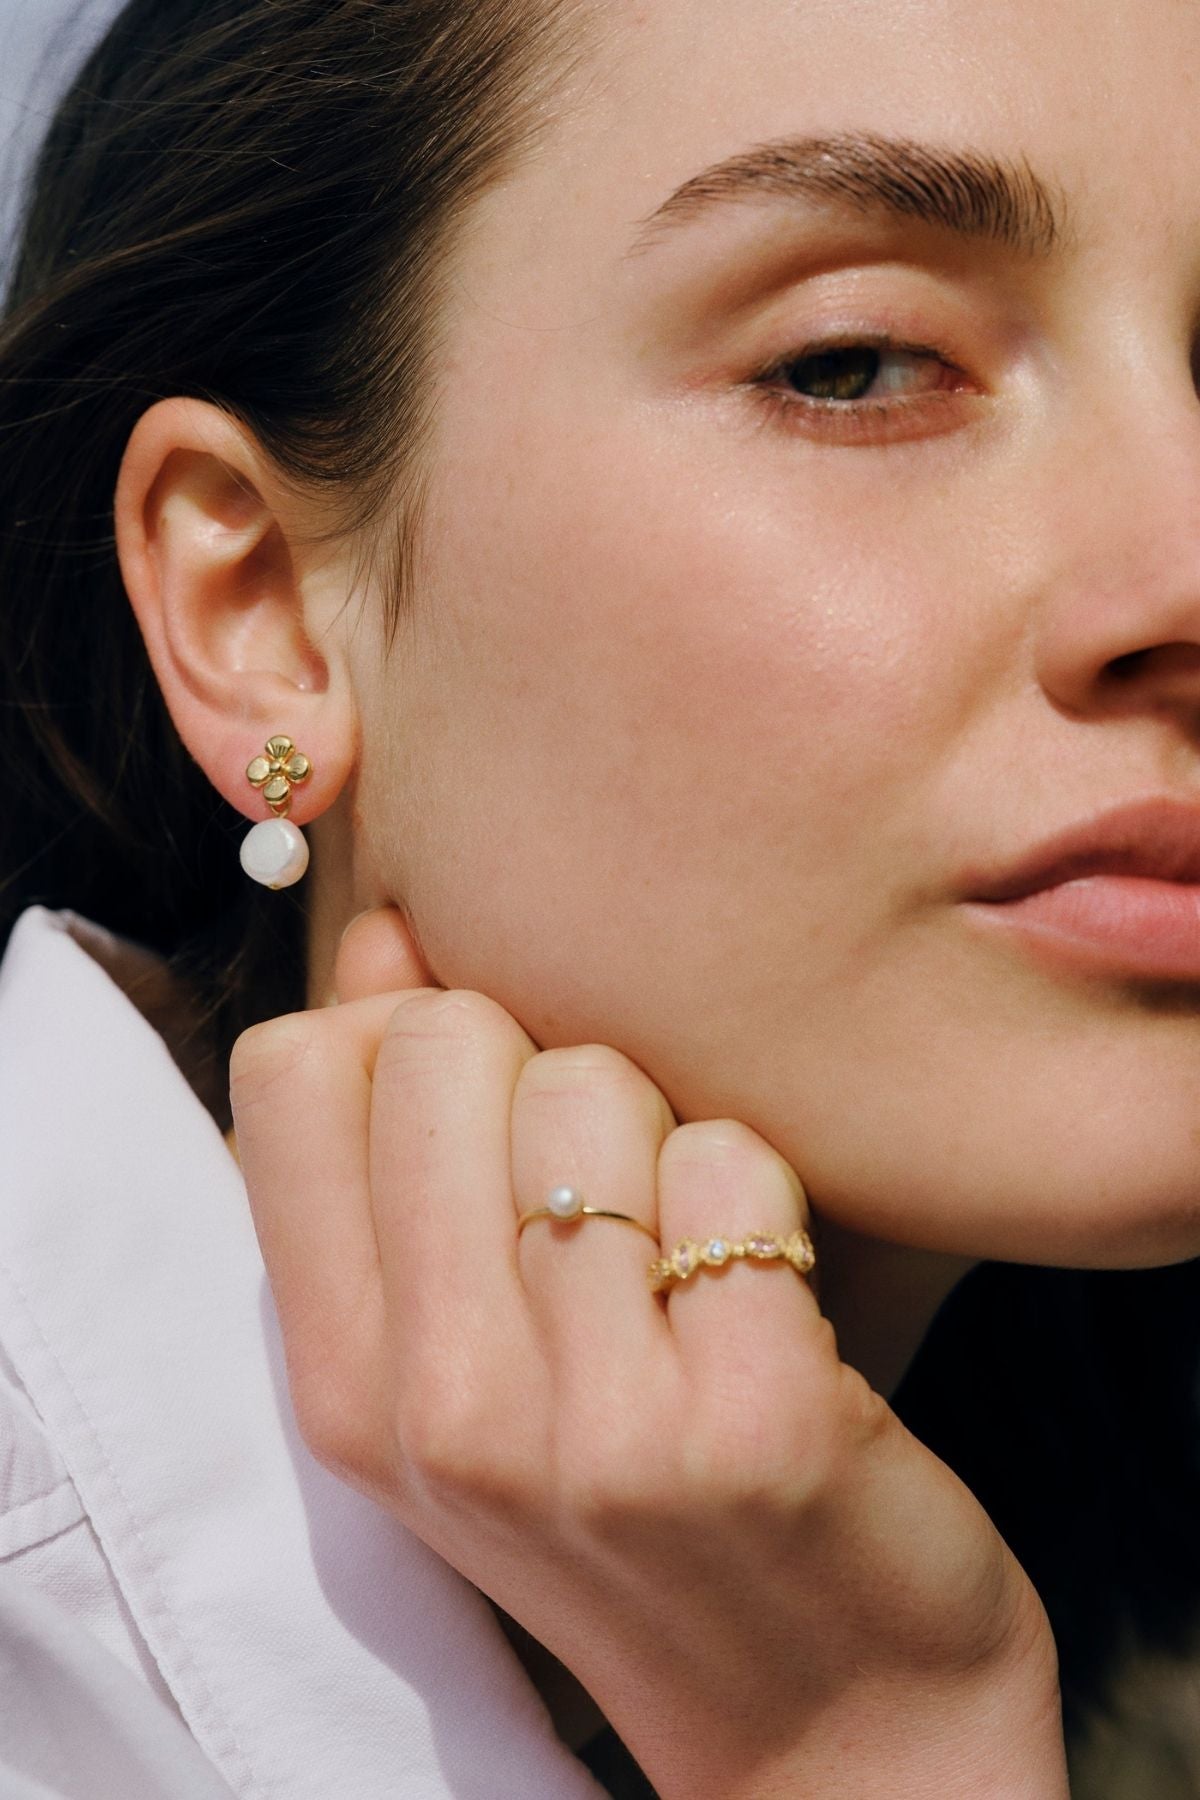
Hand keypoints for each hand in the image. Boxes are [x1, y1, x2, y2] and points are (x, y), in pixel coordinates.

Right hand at [230, 908, 1067, 1798]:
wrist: (826, 1724)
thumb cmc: (633, 1508)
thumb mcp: (465, 1361)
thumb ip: (398, 1147)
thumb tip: (388, 934)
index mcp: (344, 1387)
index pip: (294, 1068)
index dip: (401, 1040)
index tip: (481, 1118)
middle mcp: (443, 1409)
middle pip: (447, 1041)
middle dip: (542, 1071)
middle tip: (601, 1195)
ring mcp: (593, 1427)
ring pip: (597, 1086)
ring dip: (663, 1135)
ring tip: (683, 1260)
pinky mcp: (751, 1424)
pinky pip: (736, 1163)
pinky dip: (768, 1197)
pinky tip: (765, 1301)